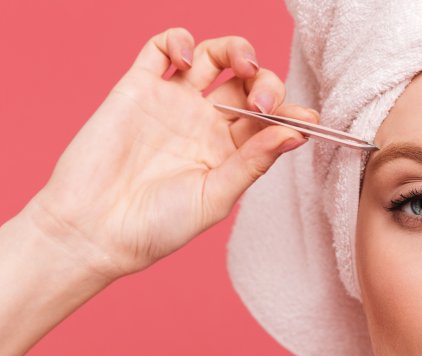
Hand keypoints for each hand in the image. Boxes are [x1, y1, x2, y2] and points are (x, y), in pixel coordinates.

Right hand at [24, 27, 315, 281]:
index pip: (272, 119)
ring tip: (242, 64)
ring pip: (213, 56)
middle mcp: (206, 123)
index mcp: (231, 151)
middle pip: (249, 82)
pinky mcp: (138, 88)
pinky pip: (160, 49)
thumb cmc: (157, 227)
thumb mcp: (215, 198)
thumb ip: (253, 162)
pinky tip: (188, 60)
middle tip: (264, 100)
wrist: (95, 230)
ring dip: (236, 49)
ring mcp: (173, 103)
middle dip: (268, 81)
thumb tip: (295, 134)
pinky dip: (178, 40)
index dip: (292, 112)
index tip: (307, 120)